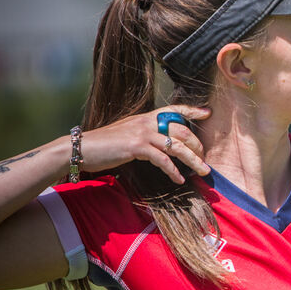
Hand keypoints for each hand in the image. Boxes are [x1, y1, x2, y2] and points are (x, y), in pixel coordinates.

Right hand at [79, 106, 210, 184]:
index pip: (174, 109)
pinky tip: (179, 180)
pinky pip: (162, 160)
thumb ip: (147, 132)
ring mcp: (142, 133)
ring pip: (176, 146)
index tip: (208, 112)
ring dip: (193, 160)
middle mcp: (147, 121)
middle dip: (197, 146)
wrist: (82, 147)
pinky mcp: (136, 147)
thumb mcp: (129, 131)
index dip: (192, 110)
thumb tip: (163, 141)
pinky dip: (173, 171)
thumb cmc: (106, 144)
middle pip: (182, 130)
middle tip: (205, 159)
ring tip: (203, 171)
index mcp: (146, 116)